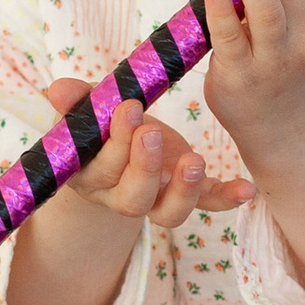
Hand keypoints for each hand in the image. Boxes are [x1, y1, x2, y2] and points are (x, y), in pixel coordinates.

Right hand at [4, 72, 244, 304]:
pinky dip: (227, 198)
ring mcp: (157, 198)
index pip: (101, 168)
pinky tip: (247, 189)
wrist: (118, 140)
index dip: (114, 142)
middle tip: (152, 131)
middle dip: (143, 166)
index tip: (128, 108)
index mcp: (91, 176)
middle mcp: (121, 196)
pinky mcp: (186, 193)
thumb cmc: (98, 120)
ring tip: (194, 161)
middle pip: (133, 196)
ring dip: (183, 191)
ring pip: (168, 213)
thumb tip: (58, 90)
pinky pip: (207, 204)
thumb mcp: (86, 108)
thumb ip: (76, 101)